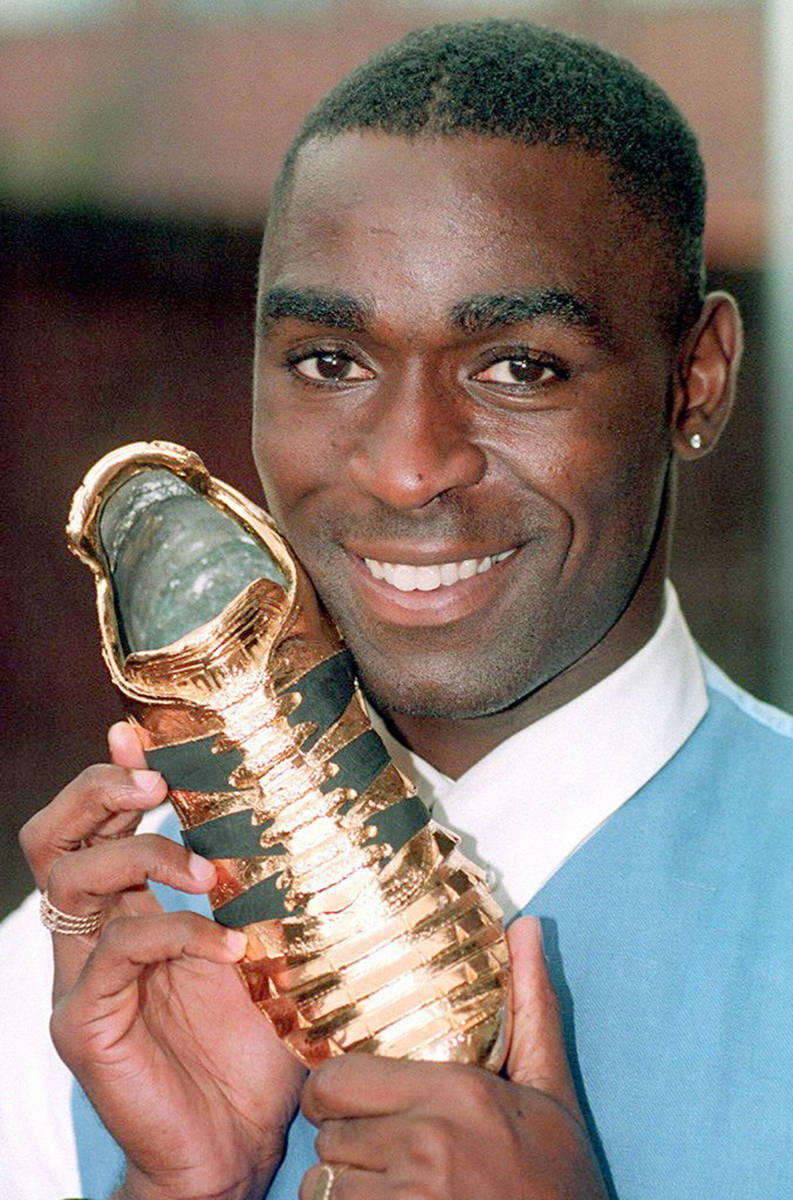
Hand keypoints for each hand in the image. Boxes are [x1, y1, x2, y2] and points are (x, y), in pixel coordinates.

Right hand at [20, 722, 304, 1199]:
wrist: (236, 1143)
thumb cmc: (252, 1044)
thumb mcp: (257, 945)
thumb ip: (248, 888)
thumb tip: (274, 814)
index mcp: (127, 909)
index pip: (95, 823)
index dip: (111, 775)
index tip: (138, 735)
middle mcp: (92, 935)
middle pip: (55, 836)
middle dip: (100, 793)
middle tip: (155, 784)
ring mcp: (80, 978)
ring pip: (72, 879)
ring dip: (145, 855)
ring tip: (209, 870)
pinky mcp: (84, 1022)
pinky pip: (117, 950)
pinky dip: (177, 932)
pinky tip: (229, 944)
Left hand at [299, 917, 605, 1198]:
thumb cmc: (558, 1182)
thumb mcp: (548, 1093)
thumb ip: (531, 1009)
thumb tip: (525, 928)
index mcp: (455, 1091)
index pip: (336, 1080)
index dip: (333, 1094)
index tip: (350, 1105)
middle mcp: (426, 1141)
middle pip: (326, 1134)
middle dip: (341, 1142)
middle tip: (369, 1150)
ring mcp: (410, 1197)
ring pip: (324, 1187)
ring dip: (343, 1190)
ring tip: (378, 1188)